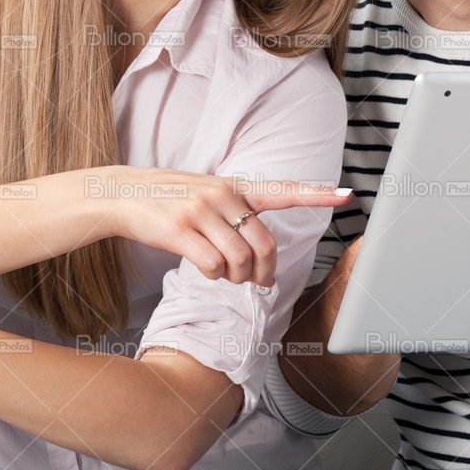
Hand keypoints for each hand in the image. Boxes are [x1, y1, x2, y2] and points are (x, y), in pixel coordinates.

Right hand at [88, 166, 351, 287]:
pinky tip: (203, 268)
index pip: (284, 190)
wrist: (122, 193)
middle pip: (264, 245)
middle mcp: (222, 195)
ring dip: (235, 277)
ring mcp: (200, 211)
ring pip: (240, 261)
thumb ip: (236, 211)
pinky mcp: (179, 230)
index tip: (347, 194)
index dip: (317, 194)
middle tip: (259, 282)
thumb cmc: (170, 198)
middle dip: (265, 273)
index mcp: (235, 186)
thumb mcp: (208, 192)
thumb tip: (259, 254)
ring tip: (224, 273)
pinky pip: (212, 267)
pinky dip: (212, 277)